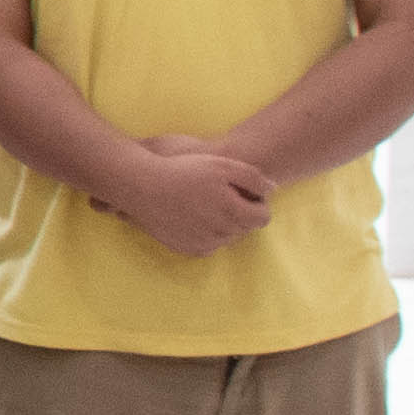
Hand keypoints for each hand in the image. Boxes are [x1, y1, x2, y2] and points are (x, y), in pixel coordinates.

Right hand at [115, 133, 276, 257]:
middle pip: (245, 228)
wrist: (141, 186)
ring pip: (227, 237)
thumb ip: (254, 178)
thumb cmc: (183, 171)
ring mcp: (204, 244)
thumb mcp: (223, 165)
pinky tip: (193, 215)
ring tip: (204, 203)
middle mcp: (221, 234)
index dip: (256, 202)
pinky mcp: (187, 249)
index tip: (241, 191)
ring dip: (223, 223)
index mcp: (233, 214)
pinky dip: (206, 232)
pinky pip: (209, 244)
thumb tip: (273, 190)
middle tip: (220, 194)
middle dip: (239, 212)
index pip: (263, 218)